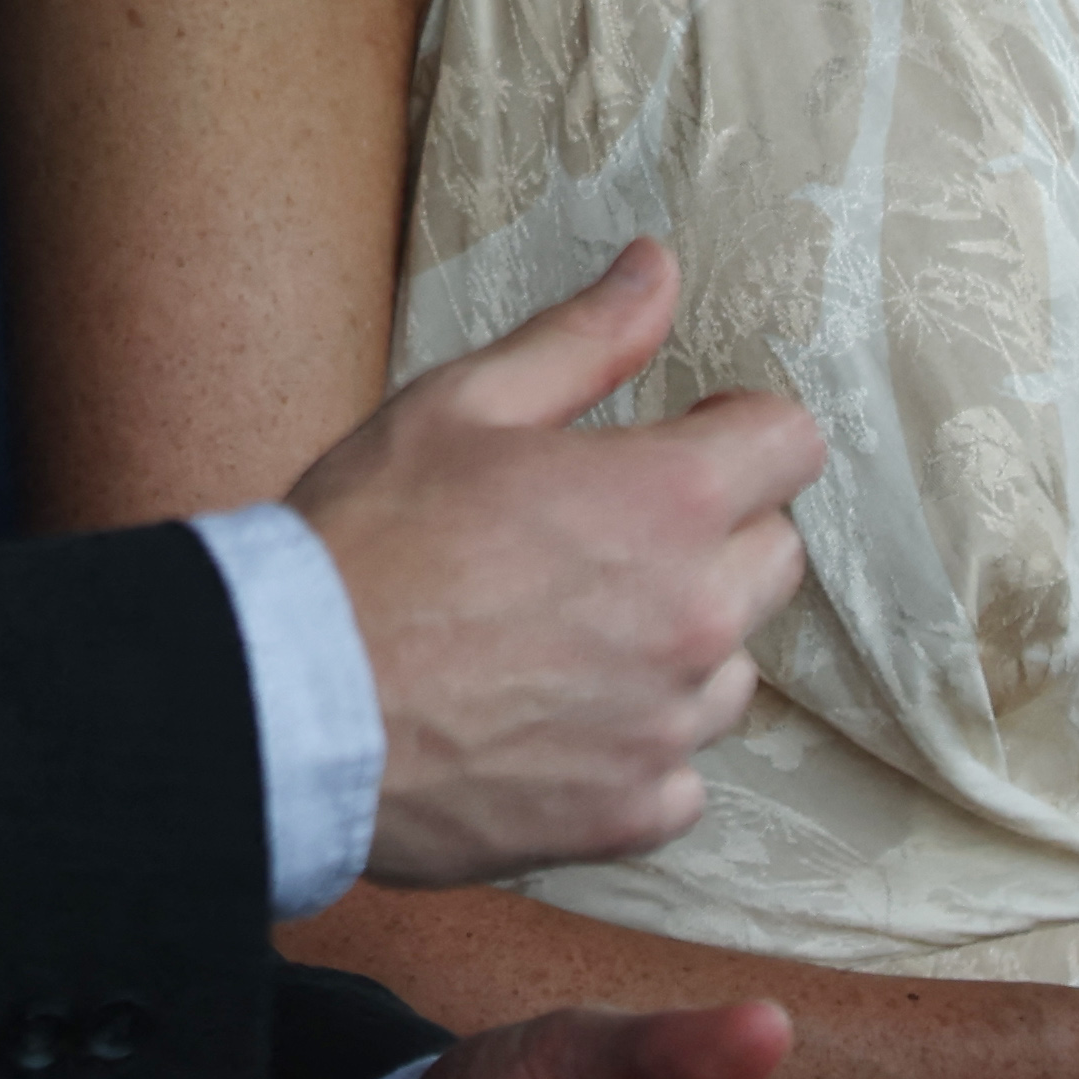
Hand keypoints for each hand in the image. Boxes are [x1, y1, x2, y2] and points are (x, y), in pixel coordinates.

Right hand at [292, 239, 823, 887]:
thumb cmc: (365, 538)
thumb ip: (583, 337)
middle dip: (712, 531)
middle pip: (775, 556)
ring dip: (677, 643)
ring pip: (731, 667)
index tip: (679, 436)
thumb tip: (657, 266)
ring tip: (563, 633)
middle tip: (598, 534)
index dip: (736, 429)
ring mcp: (669, 726)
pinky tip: (550, 720)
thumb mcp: (460, 403)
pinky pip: (680, 773)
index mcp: (665, 502)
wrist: (289, 700)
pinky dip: (633, 746)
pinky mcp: (632, 812)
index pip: (790, 444)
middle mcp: (694, 618)